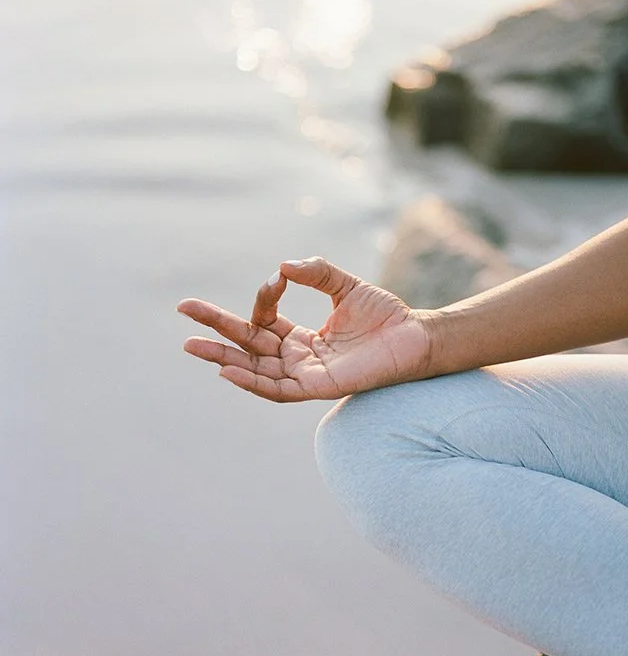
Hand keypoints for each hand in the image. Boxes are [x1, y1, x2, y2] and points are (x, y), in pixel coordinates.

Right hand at [178, 257, 434, 401]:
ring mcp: (306, 375)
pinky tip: (228, 370)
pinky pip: (278, 389)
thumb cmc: (386, 315)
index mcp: (302, 339)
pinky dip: (252, 381)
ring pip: (255, 370)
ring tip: (192, 345)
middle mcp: (299, 359)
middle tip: (183, 310)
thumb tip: (283, 267)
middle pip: (247, 346)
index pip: (264, 321)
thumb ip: (315, 273)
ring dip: (223, 359)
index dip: (264, 298)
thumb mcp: (345, 286)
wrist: (416, 336)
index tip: (276, 279)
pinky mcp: (319, 388)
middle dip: (215, 330)